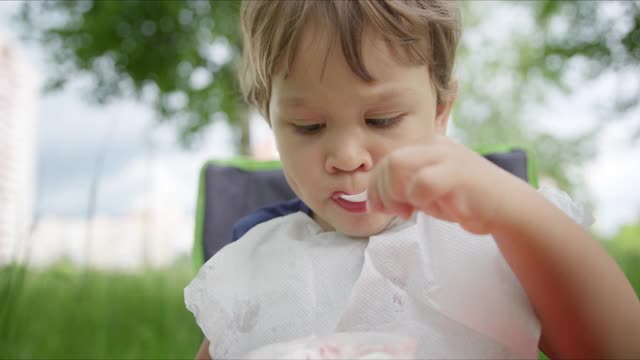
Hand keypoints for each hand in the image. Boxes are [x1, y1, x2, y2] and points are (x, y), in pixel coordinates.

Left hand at [367, 136, 525, 234]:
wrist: (508, 206)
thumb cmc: (465, 199)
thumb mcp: (428, 189)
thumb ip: (403, 189)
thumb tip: (372, 202)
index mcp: (425, 145)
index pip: (386, 160)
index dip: (375, 187)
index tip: (382, 209)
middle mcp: (434, 145)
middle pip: (388, 161)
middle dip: (381, 192)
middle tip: (396, 212)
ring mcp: (447, 156)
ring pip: (397, 164)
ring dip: (394, 194)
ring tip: (407, 212)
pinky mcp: (460, 173)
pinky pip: (423, 182)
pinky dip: (416, 199)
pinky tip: (425, 211)